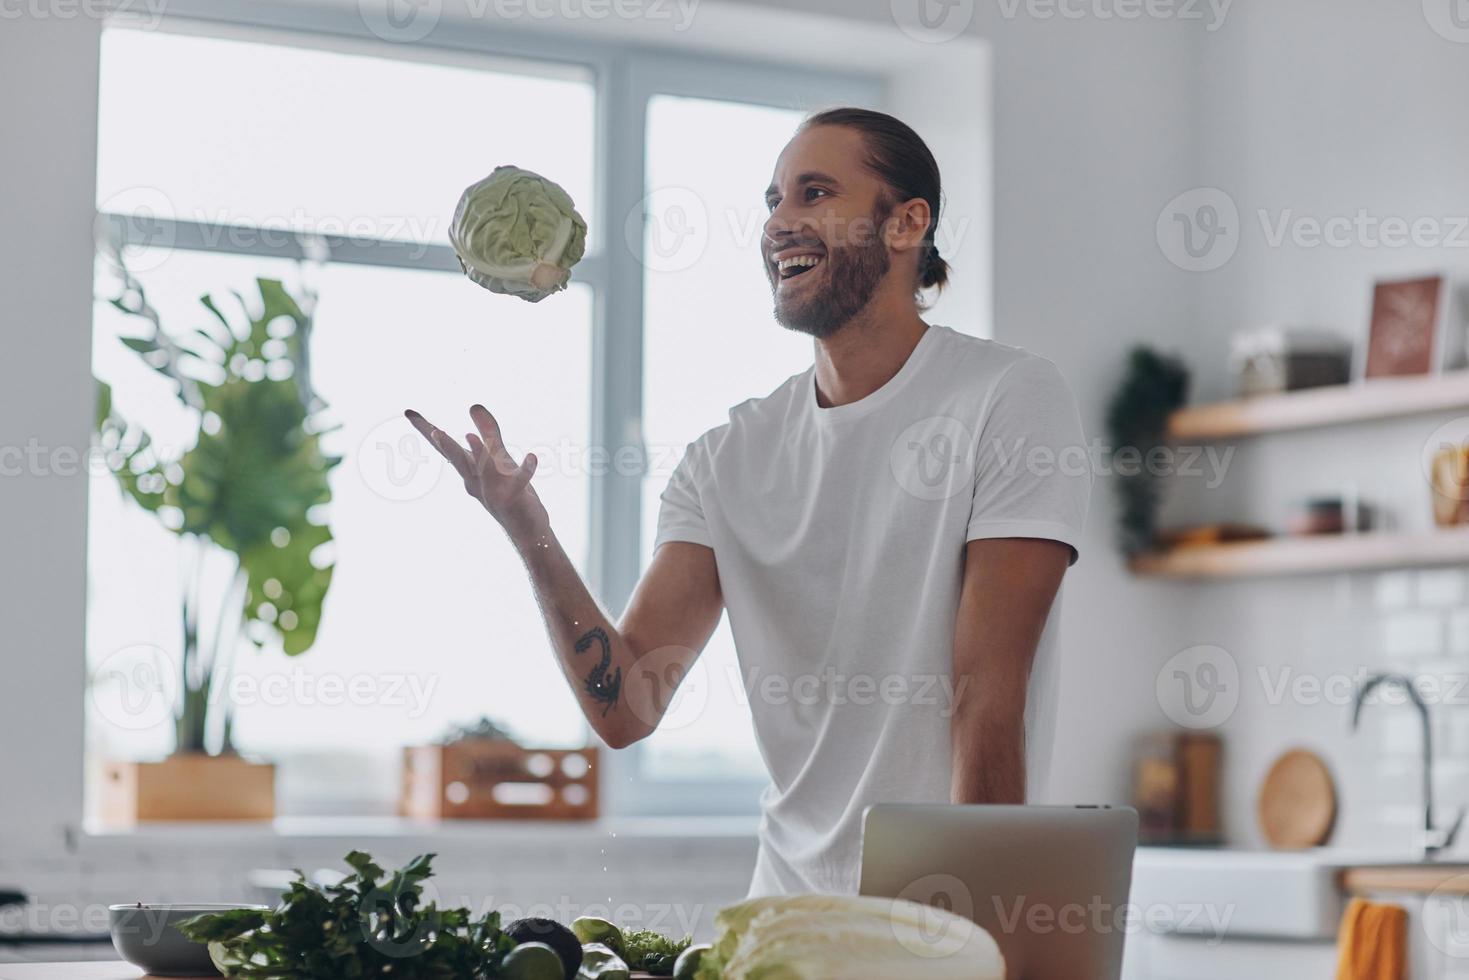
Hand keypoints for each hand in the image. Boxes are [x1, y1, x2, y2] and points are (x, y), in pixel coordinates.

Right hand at [405, 405, 547, 540]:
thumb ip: (488, 432)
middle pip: (458, 460)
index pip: (445, 447)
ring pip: (485, 470)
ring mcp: (494, 491)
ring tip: (469, 436)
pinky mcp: (514, 498)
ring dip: (478, 454)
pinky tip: (532, 457)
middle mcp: (476, 481)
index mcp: (469, 470)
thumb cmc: (508, 492)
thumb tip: (473, 405)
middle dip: (446, 446)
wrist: (524, 529)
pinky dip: (526, 470)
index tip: (408, 412)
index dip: (427, 430)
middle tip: (433, 431)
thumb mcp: (498, 458)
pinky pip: (520, 482)